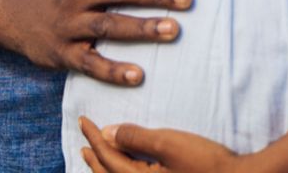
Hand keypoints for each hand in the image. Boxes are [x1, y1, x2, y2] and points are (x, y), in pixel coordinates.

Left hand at [79, 116, 244, 172]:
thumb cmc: (205, 163)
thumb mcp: (168, 144)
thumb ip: (136, 137)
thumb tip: (107, 133)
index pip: (107, 157)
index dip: (93, 137)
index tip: (82, 119)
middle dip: (94, 157)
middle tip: (83, 142)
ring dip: (104, 169)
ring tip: (95, 158)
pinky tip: (127, 170)